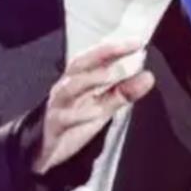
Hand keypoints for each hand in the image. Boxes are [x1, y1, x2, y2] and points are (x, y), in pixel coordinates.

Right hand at [32, 40, 154, 174]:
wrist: (42, 149)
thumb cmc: (73, 121)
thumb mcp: (101, 107)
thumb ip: (123, 92)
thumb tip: (148, 76)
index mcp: (76, 78)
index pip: (94, 57)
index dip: (114, 48)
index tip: (137, 42)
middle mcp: (65, 86)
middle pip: (80, 64)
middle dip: (104, 54)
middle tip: (130, 50)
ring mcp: (58, 105)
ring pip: (70, 86)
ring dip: (94, 78)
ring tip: (116, 74)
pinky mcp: (53, 125)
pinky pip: (65, 118)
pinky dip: (80, 114)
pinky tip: (97, 112)